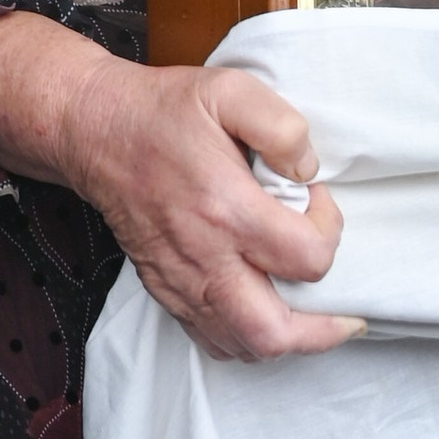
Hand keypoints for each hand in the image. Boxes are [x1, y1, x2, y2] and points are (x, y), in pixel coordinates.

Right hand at [49, 51, 348, 361]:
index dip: (330, 231)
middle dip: (322, 331)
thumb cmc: (162, 112)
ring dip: (285, 339)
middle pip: (273, 333)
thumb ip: (282, 127)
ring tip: (308, 315)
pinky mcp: (163, 288)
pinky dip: (245, 339)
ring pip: (242, 347)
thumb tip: (308, 173)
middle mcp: (203, 256)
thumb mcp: (229, 91)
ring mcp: (179, 280)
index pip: (308, 257)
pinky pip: (210, 340)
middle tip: (343, 312)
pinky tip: (260, 308)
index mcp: (226, 209)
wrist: (95, 131)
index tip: (315, 201)